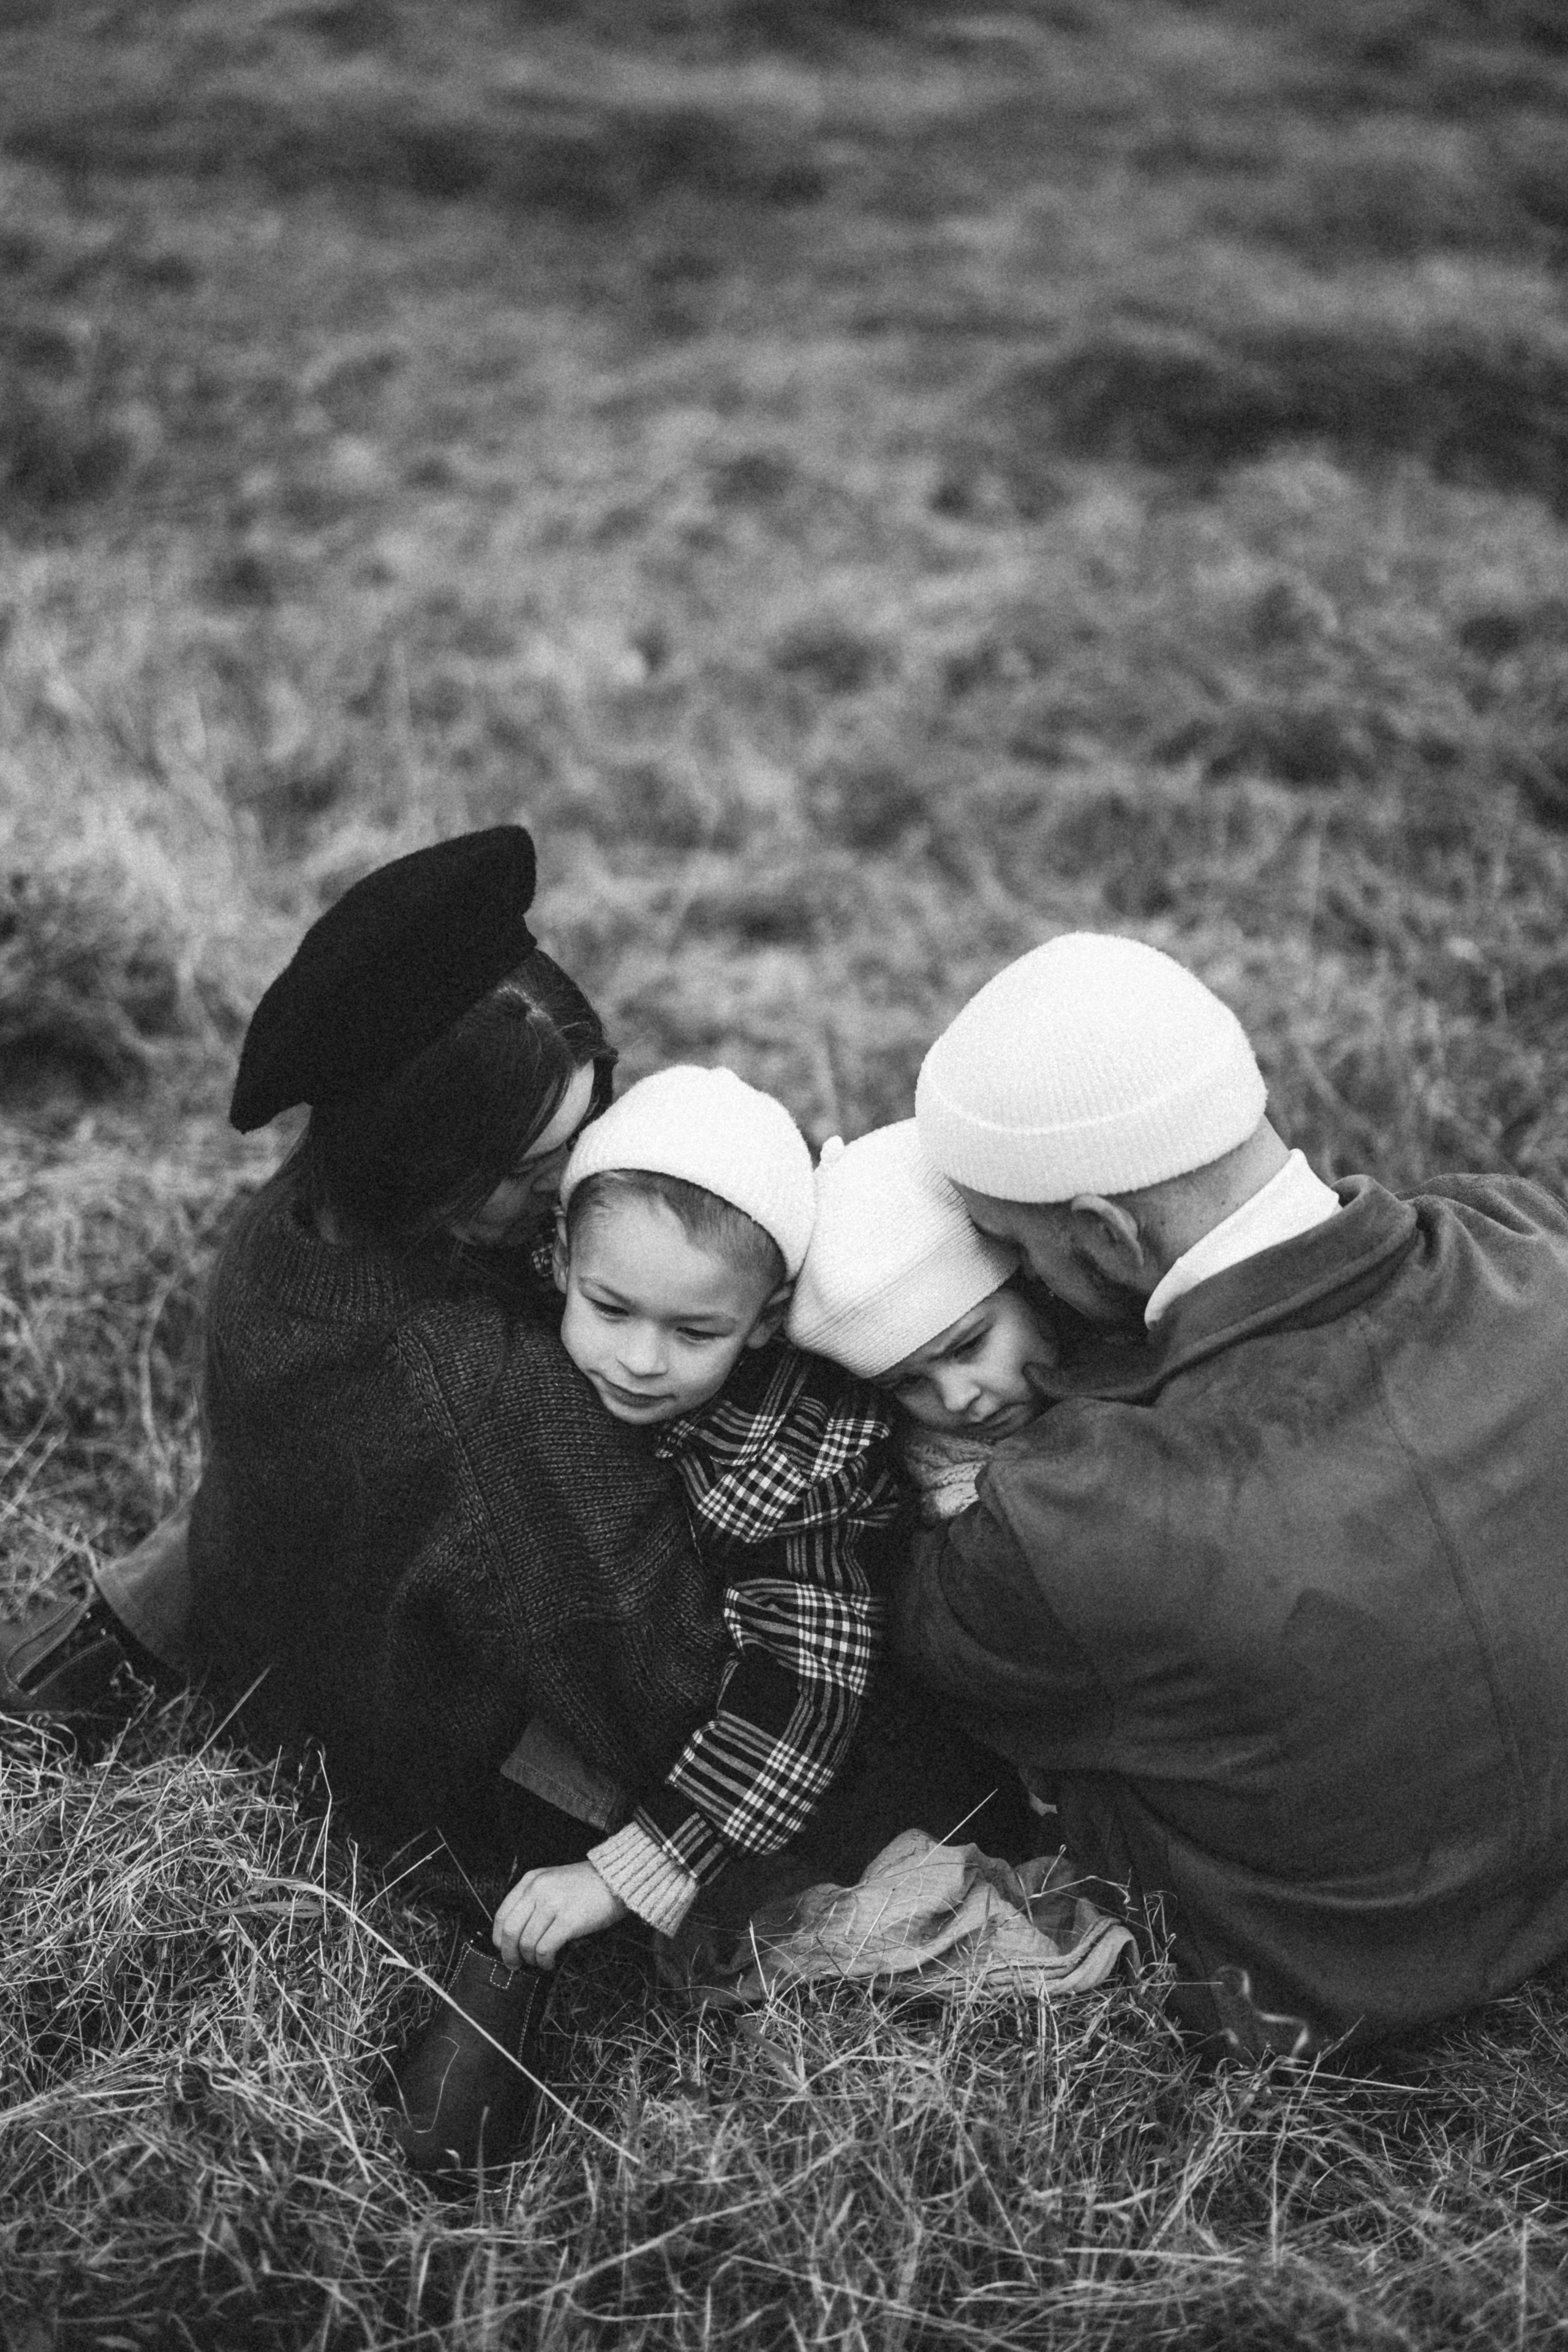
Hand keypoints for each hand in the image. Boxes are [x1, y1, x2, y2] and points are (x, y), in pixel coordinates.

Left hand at [492, 1861, 628, 1969]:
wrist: (616, 1879)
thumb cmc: (586, 1885)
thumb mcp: (553, 1881)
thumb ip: (534, 1900)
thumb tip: (517, 1935)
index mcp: (531, 1880)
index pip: (502, 1914)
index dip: (499, 1938)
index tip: (504, 1950)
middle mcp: (538, 1890)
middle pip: (509, 1930)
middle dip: (509, 1953)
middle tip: (515, 1964)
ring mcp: (553, 1904)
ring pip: (526, 1942)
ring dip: (530, 1959)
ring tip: (539, 1963)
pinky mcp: (569, 1920)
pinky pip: (545, 1948)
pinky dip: (544, 1961)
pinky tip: (550, 1962)